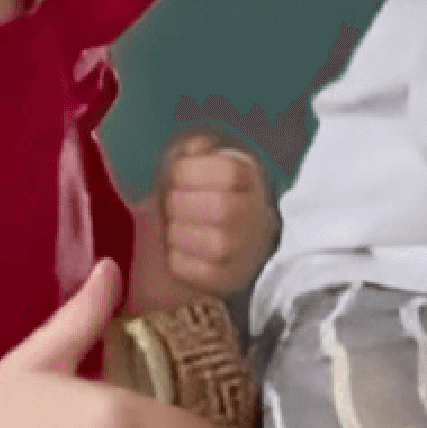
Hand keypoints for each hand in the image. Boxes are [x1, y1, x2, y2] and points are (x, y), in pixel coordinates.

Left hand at [153, 133, 276, 296]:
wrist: (187, 245)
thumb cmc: (184, 198)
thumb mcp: (186, 168)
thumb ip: (189, 153)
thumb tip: (194, 146)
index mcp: (248, 178)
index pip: (232, 172)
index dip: (195, 171)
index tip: (173, 175)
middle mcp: (257, 214)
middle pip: (225, 209)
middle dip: (184, 205)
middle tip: (169, 204)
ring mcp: (247, 252)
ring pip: (219, 244)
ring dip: (181, 234)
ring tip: (171, 229)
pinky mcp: (230, 281)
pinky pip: (205, 274)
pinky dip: (180, 262)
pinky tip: (174, 252)